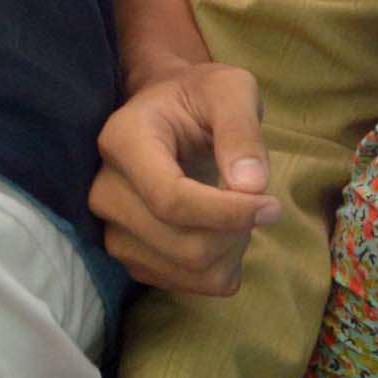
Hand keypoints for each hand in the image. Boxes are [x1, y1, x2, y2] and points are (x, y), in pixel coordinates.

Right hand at [90, 61, 280, 295]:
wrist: (168, 115)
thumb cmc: (200, 97)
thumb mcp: (230, 91)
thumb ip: (241, 130)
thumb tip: (251, 186)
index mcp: (124, 141)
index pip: (171, 200)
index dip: (228, 212)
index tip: (272, 206)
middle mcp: (106, 191)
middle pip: (182, 244)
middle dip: (236, 231)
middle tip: (261, 203)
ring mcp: (113, 230)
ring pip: (188, 270)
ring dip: (231, 250)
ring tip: (238, 213)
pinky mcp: (131, 257)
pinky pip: (188, 285)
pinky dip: (220, 266)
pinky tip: (223, 232)